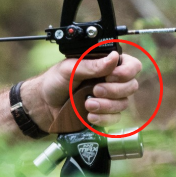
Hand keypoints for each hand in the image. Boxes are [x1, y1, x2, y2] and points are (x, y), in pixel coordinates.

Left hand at [26, 52, 140, 129]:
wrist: (43, 105)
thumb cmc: (54, 82)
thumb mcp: (69, 69)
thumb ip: (91, 65)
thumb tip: (114, 57)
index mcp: (105, 65)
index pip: (132, 65)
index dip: (126, 71)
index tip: (110, 76)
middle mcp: (111, 81)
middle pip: (131, 86)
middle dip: (114, 90)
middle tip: (95, 90)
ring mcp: (108, 99)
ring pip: (124, 103)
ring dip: (106, 105)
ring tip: (87, 104)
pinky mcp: (103, 114)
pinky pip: (114, 118)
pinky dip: (103, 118)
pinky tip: (89, 115)